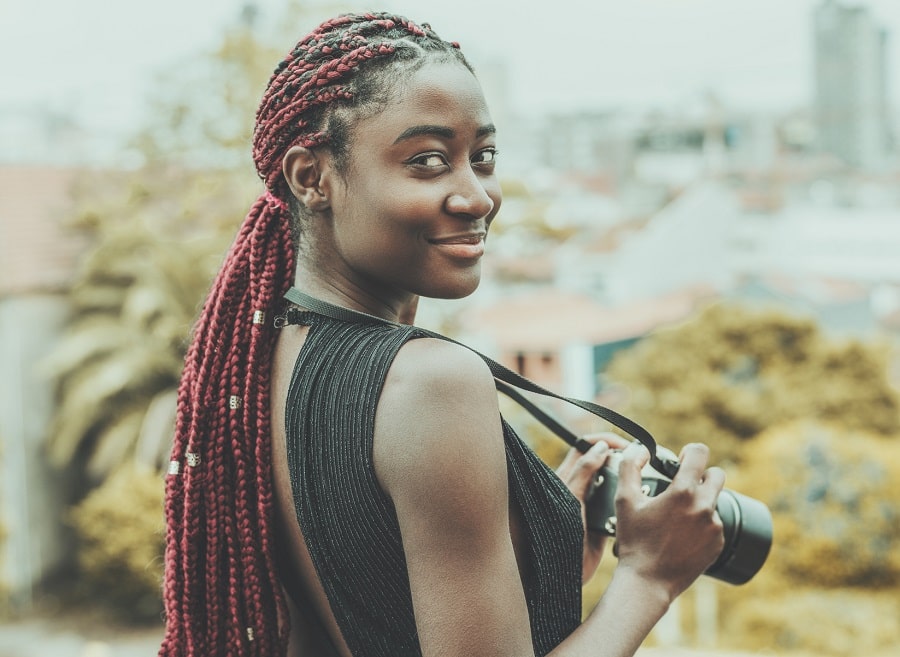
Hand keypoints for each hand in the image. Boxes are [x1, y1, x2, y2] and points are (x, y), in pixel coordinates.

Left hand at [555, 432, 630, 582]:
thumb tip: (601, 447)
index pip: (586, 447)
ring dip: (629, 483)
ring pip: (615, 484)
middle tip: (641, 464)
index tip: (626, 446)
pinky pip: (621, 506)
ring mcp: (593, 505)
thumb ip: (583, 472)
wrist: (561, 574)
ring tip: (644, 484)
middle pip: (605, 463)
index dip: (606, 442)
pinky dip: (630, 503)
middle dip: (623, 460)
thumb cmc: (557, 534)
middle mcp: (581, 488)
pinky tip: (640, 504)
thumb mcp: (570, 498)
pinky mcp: (604, 523)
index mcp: (568, 477)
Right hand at [613, 442, 725, 600]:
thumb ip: (630, 466)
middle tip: (682, 486)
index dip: (690, 451)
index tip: (682, 459)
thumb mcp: (624, 500)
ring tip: (676, 517)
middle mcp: (705, 507)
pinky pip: (715, 523)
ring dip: (700, 502)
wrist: (648, 581)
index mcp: (683, 492)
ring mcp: (714, 527)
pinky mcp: (718, 544)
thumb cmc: (634, 540)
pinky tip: (683, 535)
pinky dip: (702, 524)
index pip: (700, 453)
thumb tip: (641, 449)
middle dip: (701, 475)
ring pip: (714, 501)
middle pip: (717, 475)